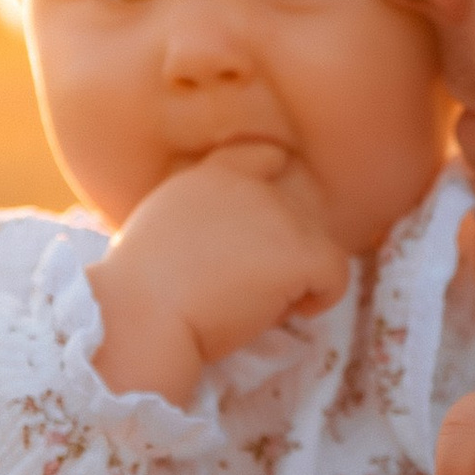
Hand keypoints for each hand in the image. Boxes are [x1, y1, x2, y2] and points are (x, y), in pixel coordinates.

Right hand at [87, 144, 351, 403]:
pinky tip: (288, 314)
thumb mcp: (162, 236)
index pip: (264, 155)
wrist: (139, 319)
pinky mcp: (299, 251)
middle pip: (296, 215)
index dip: (276, 191)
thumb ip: (202, 224)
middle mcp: (247, 185)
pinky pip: (335, 274)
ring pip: (315, 246)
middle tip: (244, 288)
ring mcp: (277, 214)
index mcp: (208, 178)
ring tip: (255, 302)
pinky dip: (321, 299)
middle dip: (280, 252)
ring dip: (295, 276)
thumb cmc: (139, 298)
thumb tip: (233, 251)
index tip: (265, 234)